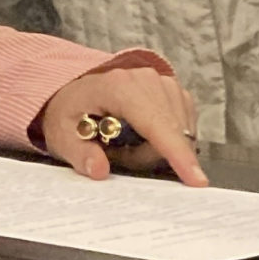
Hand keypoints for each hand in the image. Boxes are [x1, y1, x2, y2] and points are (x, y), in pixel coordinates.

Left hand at [39, 67, 207, 185]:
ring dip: (156, 150)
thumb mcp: (61, 136)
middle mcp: (146, 79)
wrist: (73, 93)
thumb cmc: (69, 113)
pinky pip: (184, 128)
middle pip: (170, 134)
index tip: (196, 180)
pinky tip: (142, 138)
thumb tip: (98, 170)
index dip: (177, 153)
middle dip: (148, 156)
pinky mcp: (174, 91)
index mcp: (118, 86)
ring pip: (180, 134)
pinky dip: (166, 141)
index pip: (156, 124)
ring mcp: (163, 82)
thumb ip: (79, 154)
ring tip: (124, 143)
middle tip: (115, 153)